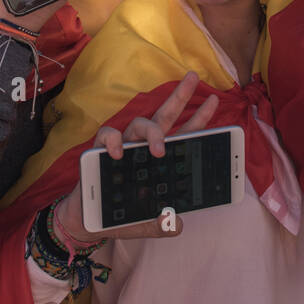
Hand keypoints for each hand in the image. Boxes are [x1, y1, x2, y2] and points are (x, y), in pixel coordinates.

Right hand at [54, 72, 220, 241]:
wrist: (88, 223)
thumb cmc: (121, 216)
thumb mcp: (149, 223)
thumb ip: (164, 224)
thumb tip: (177, 224)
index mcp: (159, 159)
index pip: (182, 134)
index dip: (198, 119)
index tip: (214, 101)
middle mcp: (142, 147)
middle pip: (164, 116)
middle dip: (180, 96)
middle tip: (194, 78)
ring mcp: (122, 146)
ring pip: (139, 124)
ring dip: (152, 133)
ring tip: (159, 150)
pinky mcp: (99, 152)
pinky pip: (107, 135)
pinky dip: (114, 141)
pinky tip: (119, 153)